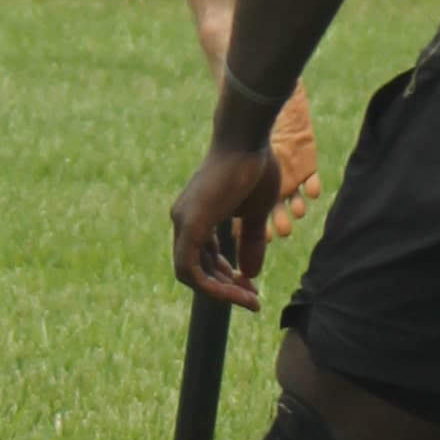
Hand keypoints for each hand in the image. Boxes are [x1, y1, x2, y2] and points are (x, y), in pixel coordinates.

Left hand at [170, 139, 281, 308]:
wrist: (247, 140)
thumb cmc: (253, 168)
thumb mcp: (255, 213)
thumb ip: (251, 241)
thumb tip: (250, 274)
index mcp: (196, 216)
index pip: (202, 259)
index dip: (225, 279)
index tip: (251, 287)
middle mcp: (183, 219)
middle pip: (196, 270)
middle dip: (225, 289)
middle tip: (253, 299)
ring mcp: (184, 221)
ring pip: (191, 275)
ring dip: (222, 294)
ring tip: (251, 300)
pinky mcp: (191, 224)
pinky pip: (192, 271)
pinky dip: (215, 288)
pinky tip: (242, 291)